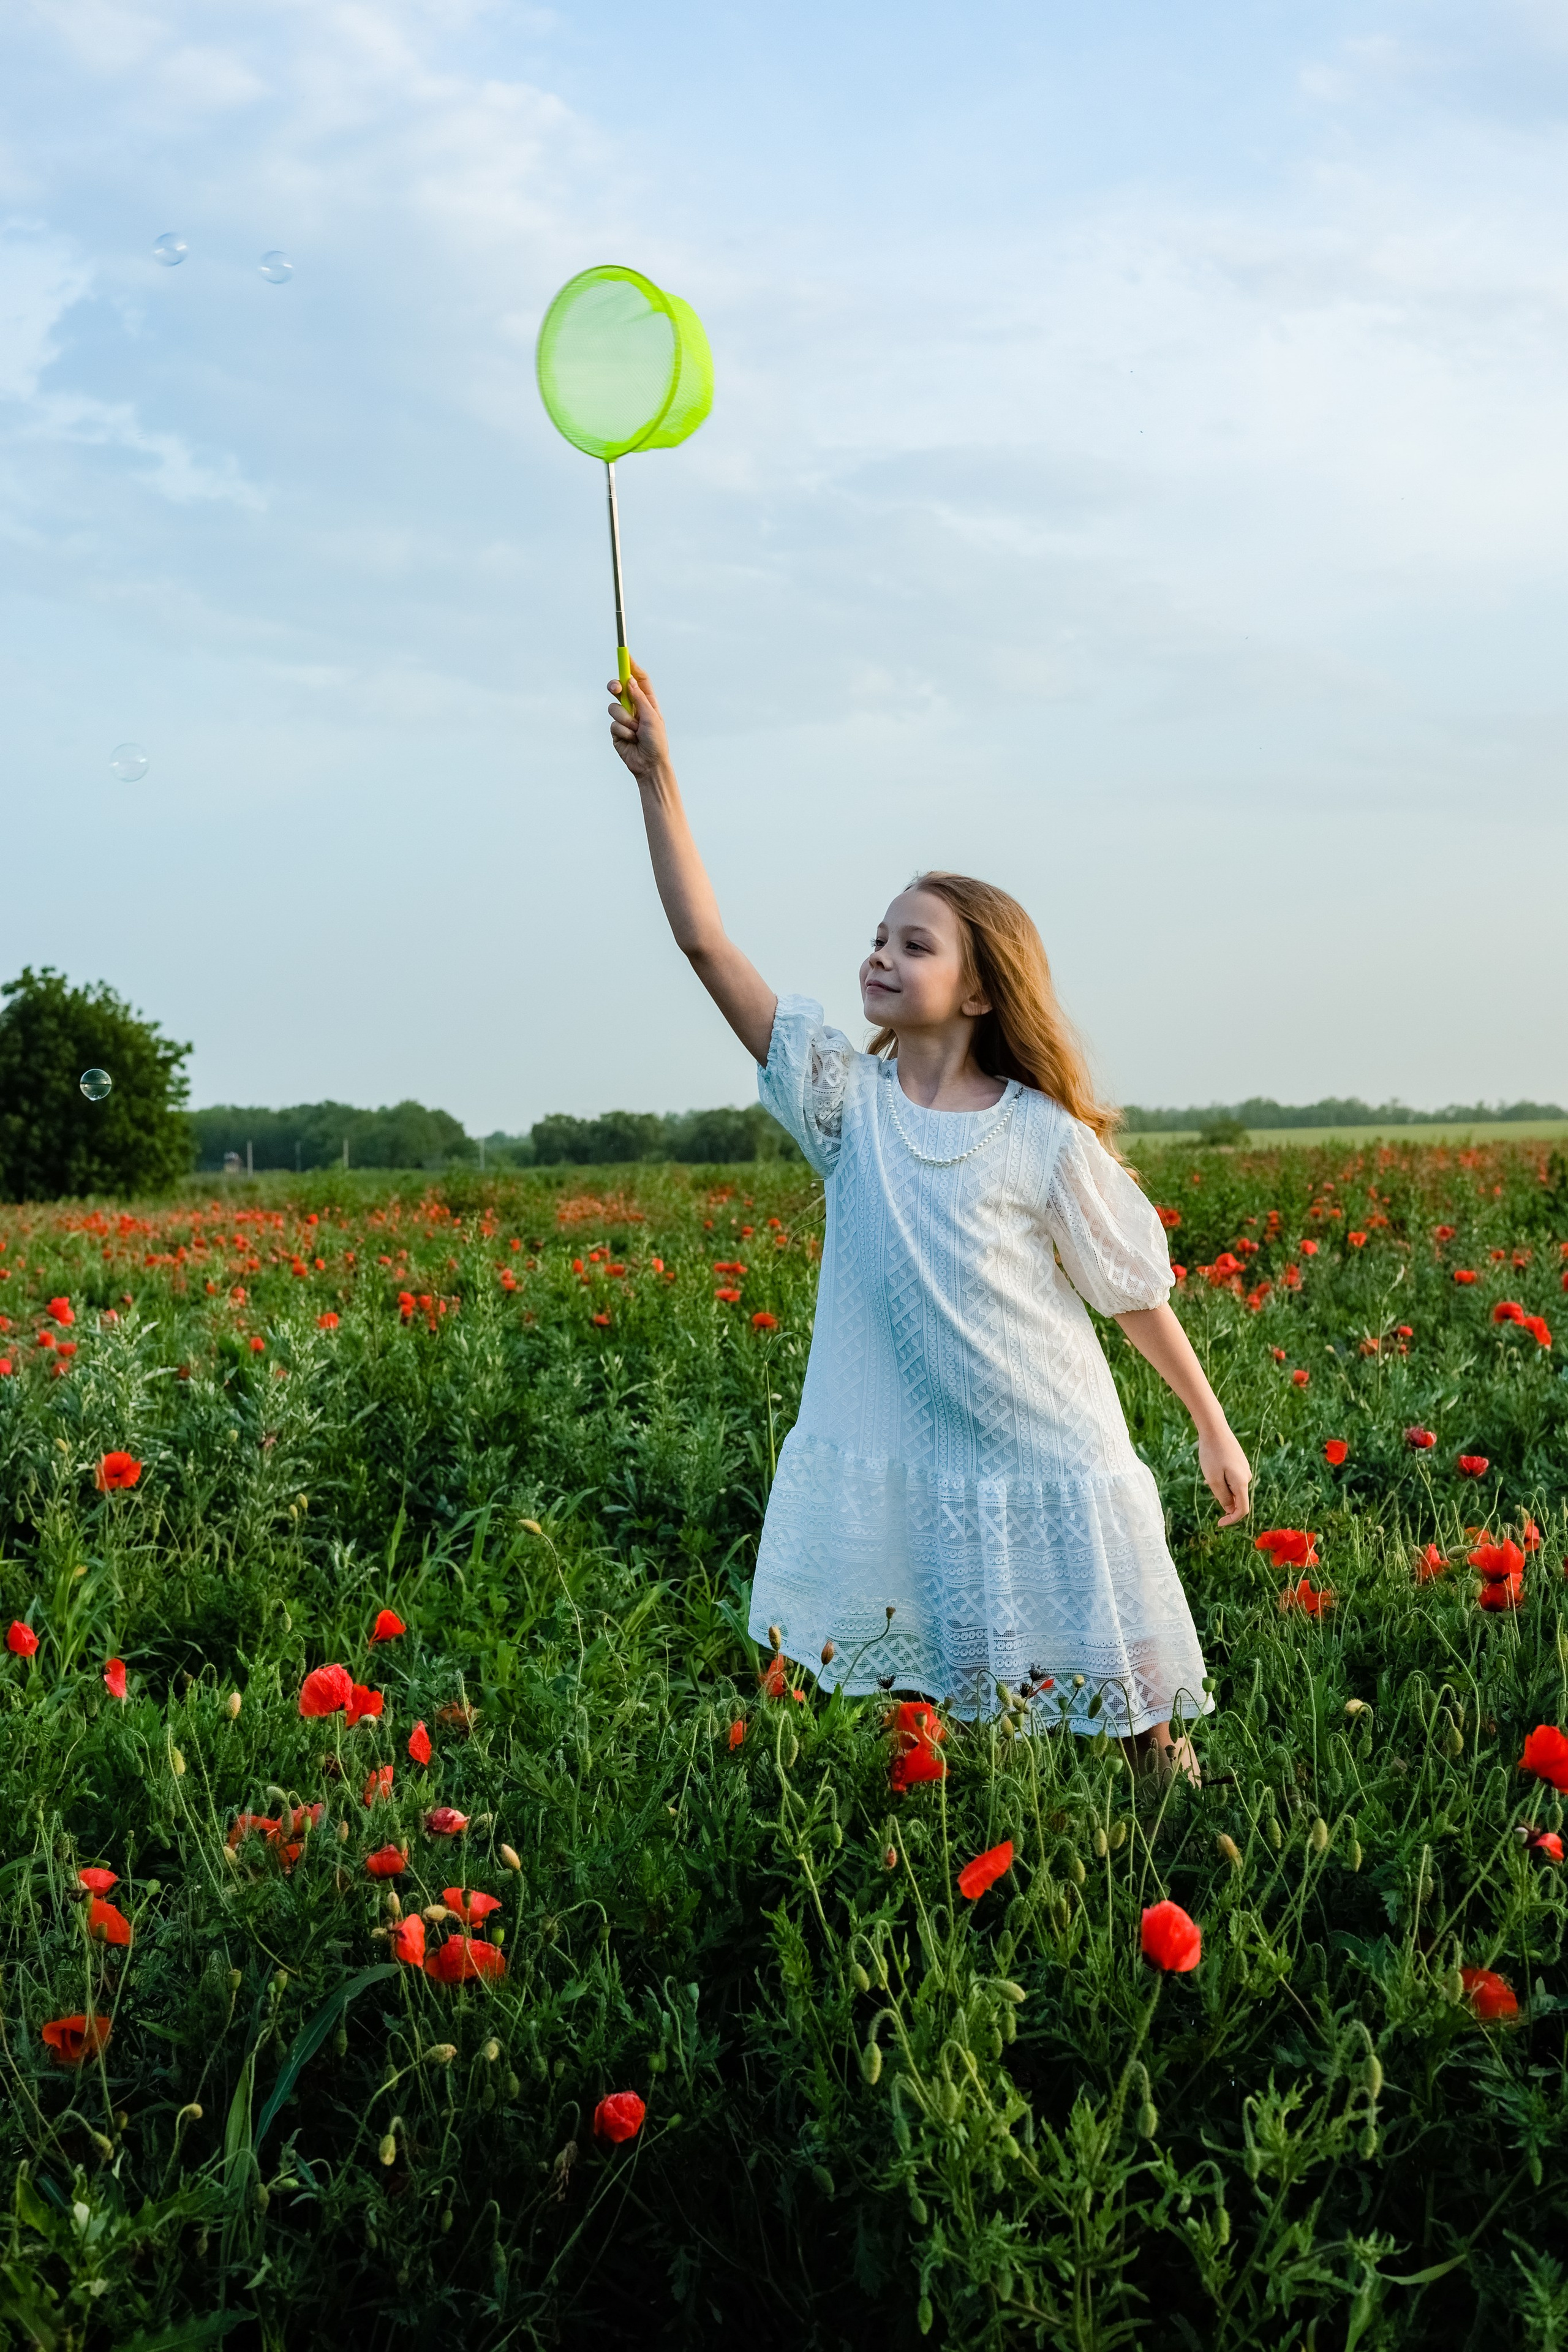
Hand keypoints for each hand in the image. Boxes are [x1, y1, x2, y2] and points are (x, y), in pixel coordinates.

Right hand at [607, 660, 670, 784]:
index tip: (624, 655)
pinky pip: (613, 724)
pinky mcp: (616, 731)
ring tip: (636, 731)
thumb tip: (629, 680)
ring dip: (625, 719)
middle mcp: (634, 707)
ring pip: (614, 707)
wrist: (649, 765)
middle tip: (616, 688)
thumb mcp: (651, 717)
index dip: (631, 666)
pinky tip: (631, 740)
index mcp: (647, 701)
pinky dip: (622, 732)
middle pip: (620, 688)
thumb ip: (639, 698)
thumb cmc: (656, 741)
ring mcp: (624, 718)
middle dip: (615, 686)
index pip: (638, 679)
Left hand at [1198, 1425, 1250, 1526]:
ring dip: (1221, 1488)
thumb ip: (1222, 1497)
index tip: (1218, 1523)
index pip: (1242, 1509)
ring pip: (1233, 1488)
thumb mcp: (1213, 1480)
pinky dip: (1222, 1480)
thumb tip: (1230, 1510)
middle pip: (1237, 1498)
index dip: (1231, 1520)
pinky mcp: (1240, 1462)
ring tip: (1208, 1474)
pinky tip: (1211, 1470)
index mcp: (1242, 1483)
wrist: (1215, 1429)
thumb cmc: (1212, 1454)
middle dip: (1222, 1499)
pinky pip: (1232, 1478)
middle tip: (1207, 1482)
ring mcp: (1244, 1468)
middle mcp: (1247, 1476)